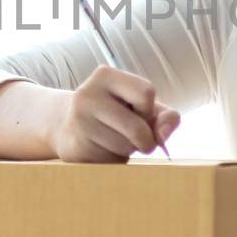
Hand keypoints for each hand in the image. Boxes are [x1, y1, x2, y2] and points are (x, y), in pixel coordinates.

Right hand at [52, 64, 179, 162]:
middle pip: (137, 127)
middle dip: (144, 139)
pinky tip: (101, 150)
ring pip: (124, 147)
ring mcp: (77, 120)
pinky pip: (108, 161)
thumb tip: (163, 137)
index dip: (148, 110)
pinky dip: (113, 161)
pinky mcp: (73, 146)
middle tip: (134, 137)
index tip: (138, 113)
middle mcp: (87, 93)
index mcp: (106, 75)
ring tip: (113, 140)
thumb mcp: (145, 109)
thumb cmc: (117, 117)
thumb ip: (166, 118)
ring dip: (127, 151)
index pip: (146, 92)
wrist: (71, 130)